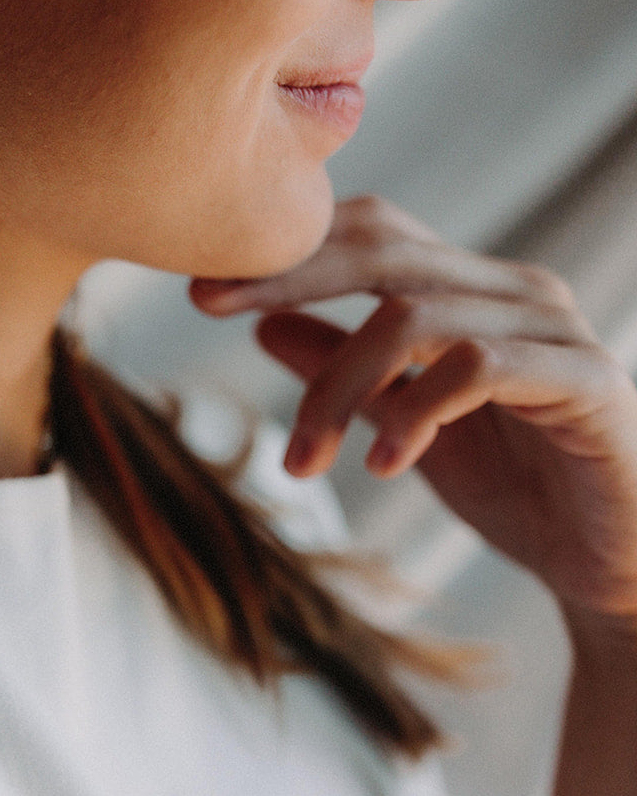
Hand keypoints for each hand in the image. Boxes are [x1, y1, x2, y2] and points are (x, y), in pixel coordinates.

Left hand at [189, 194, 636, 619]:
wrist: (610, 563)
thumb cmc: (515, 486)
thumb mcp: (402, 423)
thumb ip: (346, 367)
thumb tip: (264, 323)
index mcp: (471, 290)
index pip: (369, 233)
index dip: (285, 251)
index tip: (199, 287)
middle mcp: (514, 292)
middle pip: (384, 251)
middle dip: (287, 278)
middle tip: (212, 311)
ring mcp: (556, 331)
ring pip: (415, 316)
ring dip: (338, 389)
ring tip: (303, 462)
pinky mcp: (588, 383)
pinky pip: (481, 368)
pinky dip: (416, 412)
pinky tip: (385, 465)